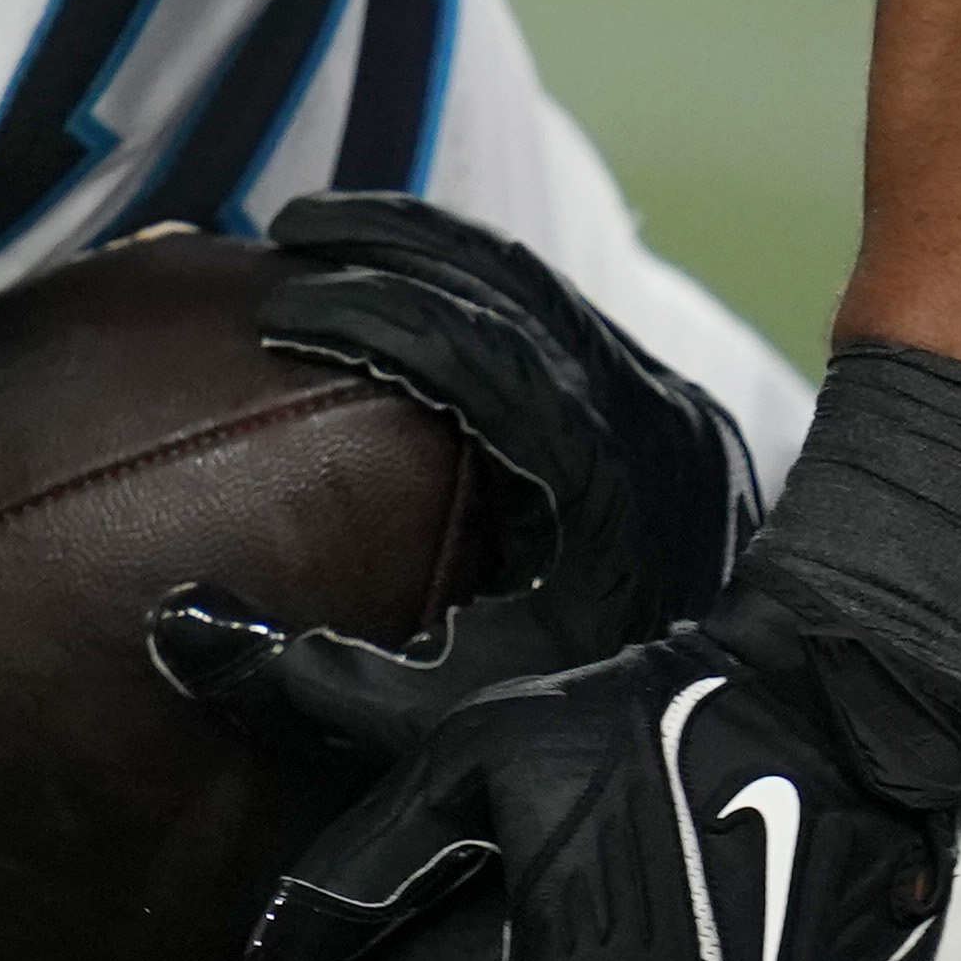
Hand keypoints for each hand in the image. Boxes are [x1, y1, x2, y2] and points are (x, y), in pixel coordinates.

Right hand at [230, 191, 760, 685]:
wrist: (779, 731)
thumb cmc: (610, 731)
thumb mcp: (460, 721)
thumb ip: (326, 685)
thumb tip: (181, 628)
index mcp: (602, 466)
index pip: (469, 347)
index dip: (364, 312)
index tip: (273, 303)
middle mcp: (647, 409)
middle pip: (505, 280)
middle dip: (388, 241)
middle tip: (286, 228)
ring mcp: (670, 403)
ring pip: (540, 283)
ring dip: (435, 250)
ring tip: (335, 235)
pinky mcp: (676, 413)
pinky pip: (569, 316)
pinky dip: (485, 288)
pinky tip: (422, 291)